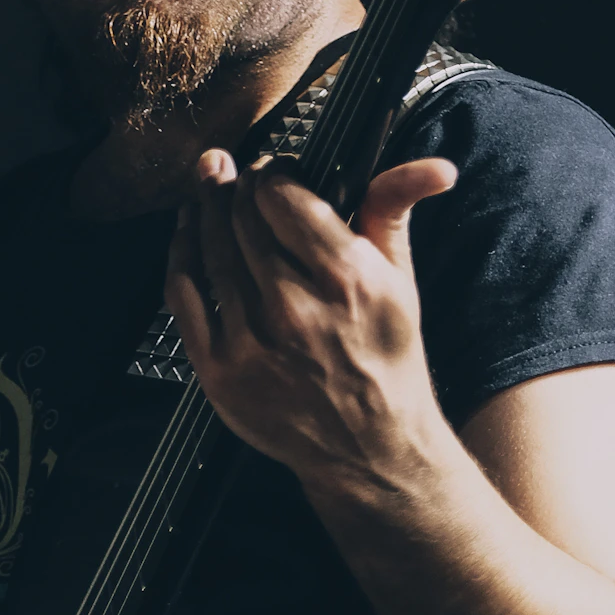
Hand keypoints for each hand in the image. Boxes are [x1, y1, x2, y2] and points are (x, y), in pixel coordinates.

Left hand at [165, 149, 458, 496]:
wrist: (368, 448)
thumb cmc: (386, 358)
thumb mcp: (402, 281)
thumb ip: (396, 212)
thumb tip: (434, 167)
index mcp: (347, 280)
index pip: (283, 196)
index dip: (274, 172)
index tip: (275, 170)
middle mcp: (296, 309)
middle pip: (242, 218)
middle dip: (236, 185)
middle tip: (235, 173)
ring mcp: (251, 342)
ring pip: (210, 249)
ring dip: (204, 209)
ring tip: (209, 188)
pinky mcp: (218, 370)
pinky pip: (182, 294)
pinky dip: (180, 254)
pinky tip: (186, 232)